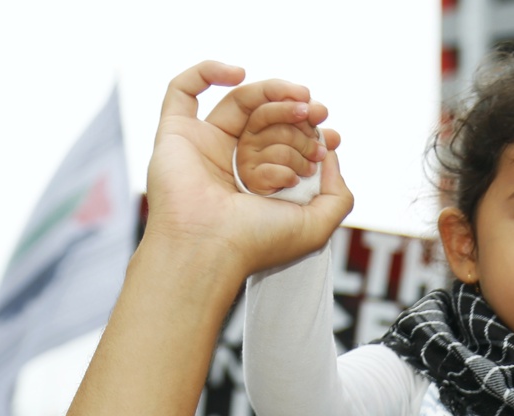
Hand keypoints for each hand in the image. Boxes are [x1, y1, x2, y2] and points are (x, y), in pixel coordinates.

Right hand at [142, 63, 352, 279]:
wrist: (210, 247)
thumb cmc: (259, 241)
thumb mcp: (318, 225)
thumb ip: (338, 195)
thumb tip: (332, 156)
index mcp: (261, 181)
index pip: (287, 143)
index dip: (311, 133)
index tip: (332, 136)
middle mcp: (233, 161)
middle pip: (266, 120)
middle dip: (297, 115)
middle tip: (318, 114)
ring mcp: (204, 146)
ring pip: (240, 103)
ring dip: (273, 97)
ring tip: (299, 103)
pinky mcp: (175, 133)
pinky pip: (182, 89)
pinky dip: (206, 71)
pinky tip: (237, 73)